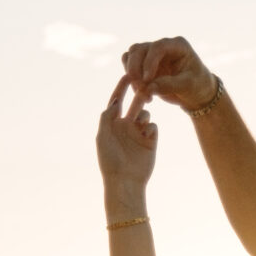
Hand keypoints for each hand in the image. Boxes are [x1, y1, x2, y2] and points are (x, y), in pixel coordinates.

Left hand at [96, 77, 157, 203]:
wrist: (125, 181)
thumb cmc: (110, 160)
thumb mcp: (103, 136)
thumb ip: (107, 116)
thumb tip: (115, 101)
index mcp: (112, 124)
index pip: (117, 101)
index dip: (121, 88)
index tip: (127, 74)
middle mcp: (126, 127)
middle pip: (134, 104)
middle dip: (138, 94)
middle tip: (144, 85)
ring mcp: (139, 133)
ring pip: (145, 113)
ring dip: (143, 113)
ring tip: (140, 122)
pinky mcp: (150, 141)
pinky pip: (153, 125)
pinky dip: (150, 126)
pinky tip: (146, 134)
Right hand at [120, 35, 215, 111]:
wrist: (196, 93)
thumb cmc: (197, 86)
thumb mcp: (187, 86)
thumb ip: (168, 85)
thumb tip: (147, 88)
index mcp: (177, 45)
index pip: (158, 47)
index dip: (149, 62)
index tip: (147, 81)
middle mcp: (163, 46)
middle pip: (139, 49)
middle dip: (135, 69)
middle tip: (140, 89)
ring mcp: (152, 54)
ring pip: (131, 55)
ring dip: (131, 74)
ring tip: (141, 93)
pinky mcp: (144, 65)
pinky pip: (129, 66)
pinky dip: (130, 79)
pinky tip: (141, 92)